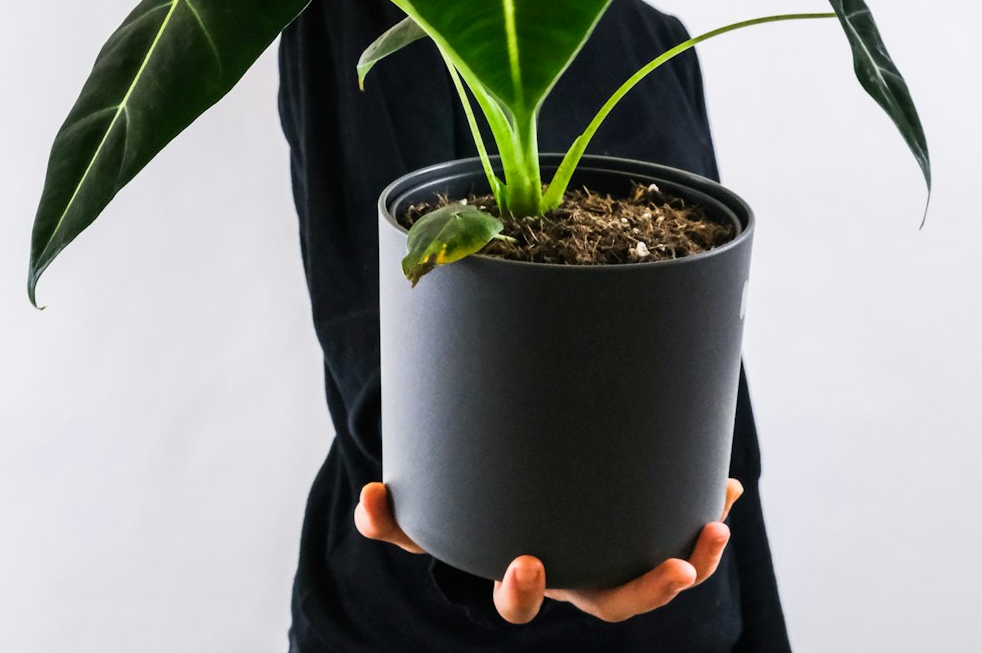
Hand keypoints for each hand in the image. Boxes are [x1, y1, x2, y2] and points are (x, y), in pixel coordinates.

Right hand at [354, 478, 743, 623]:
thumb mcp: (433, 520)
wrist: (521, 518)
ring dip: (691, 561)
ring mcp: (607, 566)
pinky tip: (723, 485)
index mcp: (523, 574)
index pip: (520, 600)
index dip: (522, 590)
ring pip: (661, 579)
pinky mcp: (634, 543)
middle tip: (673, 568)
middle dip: (641, 592)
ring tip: (714, 528)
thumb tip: (366, 500)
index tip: (525, 561)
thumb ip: (396, 521)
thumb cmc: (471, 516)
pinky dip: (701, 515)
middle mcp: (573, 580)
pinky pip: (675, 540)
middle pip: (611, 604)